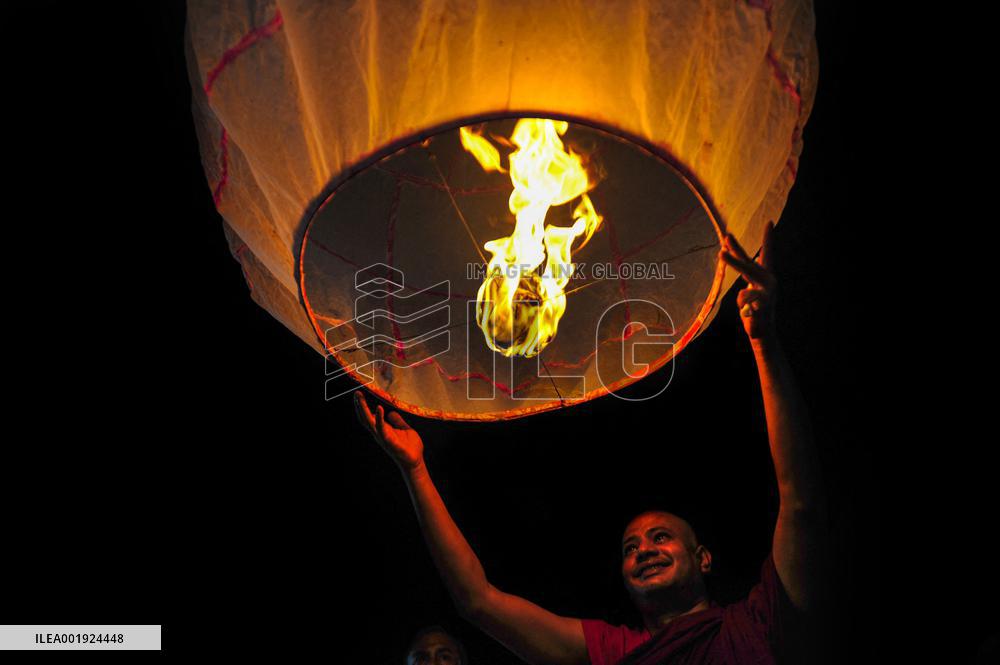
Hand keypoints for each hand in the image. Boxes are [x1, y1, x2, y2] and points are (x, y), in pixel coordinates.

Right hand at [354, 390, 423, 470]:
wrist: (415, 461)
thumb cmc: (410, 447)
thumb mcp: (404, 428)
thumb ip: (397, 421)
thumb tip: (391, 412)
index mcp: (382, 429)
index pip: (369, 416)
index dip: (363, 406)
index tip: (359, 395)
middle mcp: (379, 433)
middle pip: (365, 417)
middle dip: (360, 405)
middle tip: (356, 393)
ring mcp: (382, 437)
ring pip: (369, 421)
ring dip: (364, 408)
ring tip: (360, 397)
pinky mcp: (389, 440)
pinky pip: (381, 428)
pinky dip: (379, 417)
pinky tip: (379, 408)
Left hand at [720, 221, 776, 340]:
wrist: (763, 330)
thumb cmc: (754, 308)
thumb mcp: (750, 288)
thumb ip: (745, 271)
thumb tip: (728, 250)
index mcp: (767, 276)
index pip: (768, 254)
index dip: (768, 238)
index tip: (770, 222)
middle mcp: (770, 281)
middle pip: (749, 263)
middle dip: (736, 251)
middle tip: (725, 238)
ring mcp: (768, 292)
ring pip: (746, 275)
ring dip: (735, 271)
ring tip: (728, 269)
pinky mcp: (763, 304)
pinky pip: (744, 299)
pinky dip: (743, 305)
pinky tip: (749, 312)